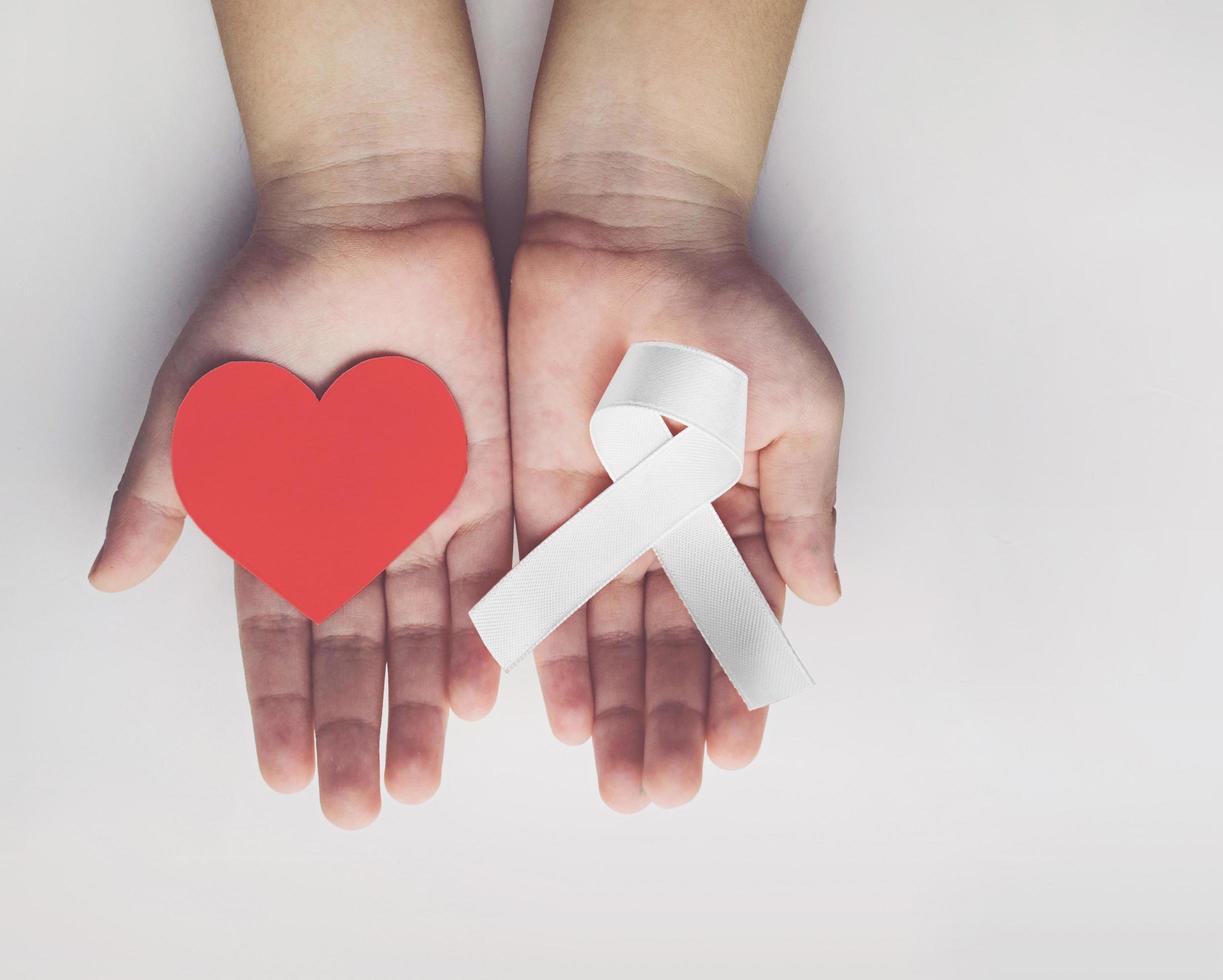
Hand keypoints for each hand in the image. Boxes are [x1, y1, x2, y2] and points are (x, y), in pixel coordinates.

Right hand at [89, 194, 511, 828]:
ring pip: (428, 630)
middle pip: (360, 653)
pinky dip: (489, 628)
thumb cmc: (273, 305)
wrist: (372, 225)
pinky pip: (494, 568)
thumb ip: (164, 492)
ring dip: (423, 705)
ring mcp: (426, 510)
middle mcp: (359, 533)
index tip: (283, 776)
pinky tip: (483, 691)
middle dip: (359, 730)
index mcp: (284, 523)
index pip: (282, 639)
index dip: (282, 707)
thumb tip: (104, 576)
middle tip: (361, 808)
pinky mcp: (490, 480)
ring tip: (421, 778)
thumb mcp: (200, 403)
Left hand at [508, 212, 842, 810]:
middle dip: (669, 724)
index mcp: (744, 514)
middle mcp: (673, 533)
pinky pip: (543, 591)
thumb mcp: (799, 407)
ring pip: (610, 640)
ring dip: (616, 713)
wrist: (634, 238)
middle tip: (663, 794)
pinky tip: (562, 715)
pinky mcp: (540, 500)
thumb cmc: (730, 312)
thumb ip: (805, 503)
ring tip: (619, 783)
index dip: (740, 692)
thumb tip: (826, 595)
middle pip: (671, 650)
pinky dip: (552, 653)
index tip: (734, 755)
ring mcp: (606, 522)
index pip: (741, 625)